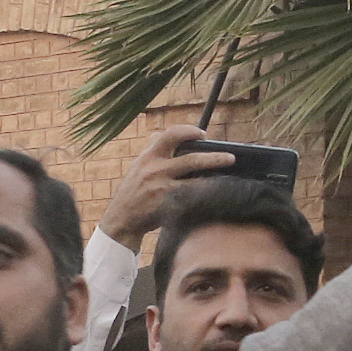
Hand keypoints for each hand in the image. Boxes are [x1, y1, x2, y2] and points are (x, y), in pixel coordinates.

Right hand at [100, 122, 237, 248]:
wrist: (121, 219)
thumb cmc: (133, 191)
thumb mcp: (138, 166)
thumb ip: (152, 150)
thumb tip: (167, 133)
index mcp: (148, 156)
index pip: (170, 135)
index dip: (189, 131)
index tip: (202, 134)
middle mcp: (155, 169)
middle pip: (190, 158)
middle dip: (213, 156)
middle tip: (230, 156)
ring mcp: (162, 187)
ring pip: (195, 179)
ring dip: (215, 172)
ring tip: (229, 172)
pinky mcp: (167, 203)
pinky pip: (192, 195)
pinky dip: (205, 192)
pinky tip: (217, 192)